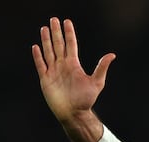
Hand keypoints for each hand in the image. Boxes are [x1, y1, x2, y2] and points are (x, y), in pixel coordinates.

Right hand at [32, 17, 113, 141]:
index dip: (69, 33)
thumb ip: (101, 68)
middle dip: (56, 32)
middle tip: (53, 19)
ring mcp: (54, 71)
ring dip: (46, 40)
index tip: (67, 21)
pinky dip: (38, 56)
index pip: (71, 44)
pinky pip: (40, 65)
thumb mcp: (96, 83)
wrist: (74, 114)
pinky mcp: (46, 79)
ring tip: (44, 28)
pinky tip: (36, 47)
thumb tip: (112, 55)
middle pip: (58, 45)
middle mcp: (63, 66)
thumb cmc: (86, 100)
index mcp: (74, 65)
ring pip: (48, 52)